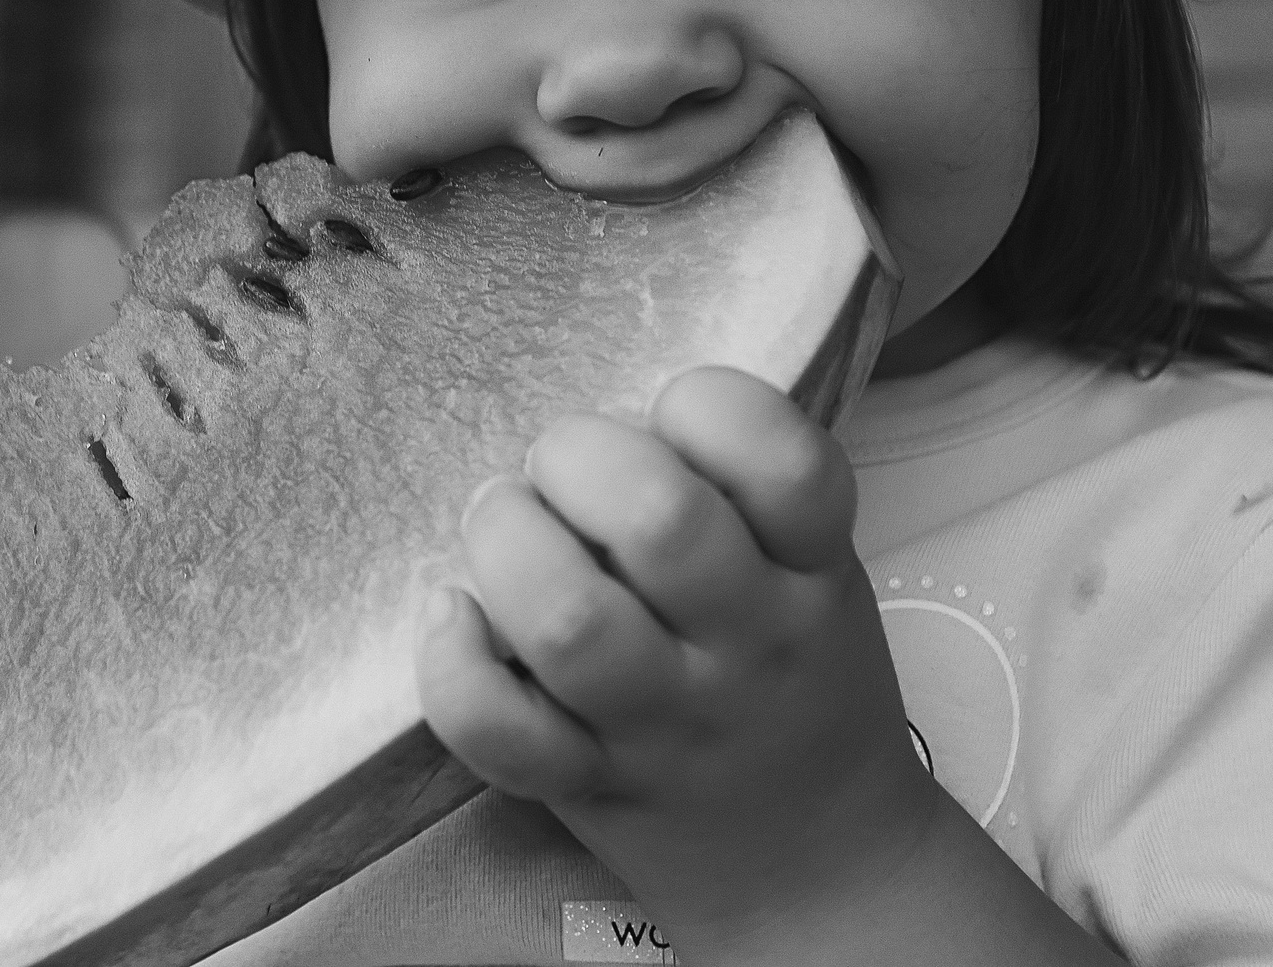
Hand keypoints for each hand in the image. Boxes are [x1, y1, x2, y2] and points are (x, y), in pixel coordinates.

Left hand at [418, 365, 941, 961]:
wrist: (821, 864)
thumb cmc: (794, 677)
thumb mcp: (813, 569)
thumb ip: (736, 491)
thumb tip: (602, 413)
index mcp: (811, 569)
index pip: (786, 461)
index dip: (709, 407)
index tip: (670, 420)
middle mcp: (746, 644)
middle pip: (660, 521)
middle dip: (578, 457)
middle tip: (558, 470)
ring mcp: (664, 723)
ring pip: (570, 619)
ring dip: (509, 543)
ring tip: (501, 525)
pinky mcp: (588, 787)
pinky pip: (501, 733)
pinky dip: (455, 666)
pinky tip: (452, 617)